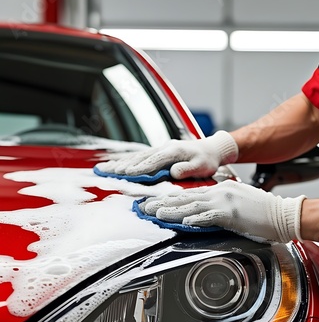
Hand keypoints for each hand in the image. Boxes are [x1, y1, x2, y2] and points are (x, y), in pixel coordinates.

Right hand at [94, 131, 238, 179]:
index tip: (125, 173)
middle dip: (121, 165)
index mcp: (173, 152)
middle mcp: (164, 148)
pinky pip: (140, 156)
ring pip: (137, 156)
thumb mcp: (202, 166)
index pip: (153, 161)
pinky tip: (117, 165)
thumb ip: (188, 169)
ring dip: (120, 162)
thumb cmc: (207, 160)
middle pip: (139, 158)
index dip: (139, 168)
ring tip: (104, 168)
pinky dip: (127, 161)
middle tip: (104, 171)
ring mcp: (160, 149)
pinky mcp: (159, 151)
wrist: (212, 148)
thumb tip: (174, 172)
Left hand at [141, 180, 305, 242]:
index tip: (154, 203)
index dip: (170, 199)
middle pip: (185, 197)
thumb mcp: (237, 203)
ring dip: (170, 210)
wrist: (283, 213)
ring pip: (191, 204)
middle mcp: (219, 192)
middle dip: (162, 203)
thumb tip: (201, 215)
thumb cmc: (262, 212)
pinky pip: (208, 216)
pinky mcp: (231, 213)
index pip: (189, 193)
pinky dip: (194, 219)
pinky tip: (181, 222)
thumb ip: (218, 207)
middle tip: (144, 207)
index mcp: (220, 189)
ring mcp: (224, 201)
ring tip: (154, 214)